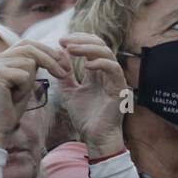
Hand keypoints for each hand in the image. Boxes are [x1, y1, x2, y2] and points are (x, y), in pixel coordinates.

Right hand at [0, 41, 69, 148]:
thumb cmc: (10, 107)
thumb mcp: (24, 81)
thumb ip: (31, 65)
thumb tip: (53, 51)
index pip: (26, 44)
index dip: (46, 50)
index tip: (62, 63)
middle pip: (29, 48)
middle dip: (50, 59)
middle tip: (65, 73)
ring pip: (29, 61)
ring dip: (31, 80)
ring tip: (19, 93)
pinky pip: (25, 74)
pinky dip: (25, 87)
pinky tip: (14, 97)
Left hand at [57, 34, 127, 158]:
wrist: (94, 137)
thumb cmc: (84, 117)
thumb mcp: (69, 91)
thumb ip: (65, 74)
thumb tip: (58, 54)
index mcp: (97, 72)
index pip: (92, 47)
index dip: (78, 40)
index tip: (60, 41)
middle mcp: (107, 73)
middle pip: (100, 45)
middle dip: (81, 40)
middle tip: (64, 40)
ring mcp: (115, 80)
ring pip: (107, 53)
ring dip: (87, 48)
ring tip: (70, 49)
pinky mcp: (120, 88)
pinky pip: (114, 69)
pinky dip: (100, 63)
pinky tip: (86, 65)